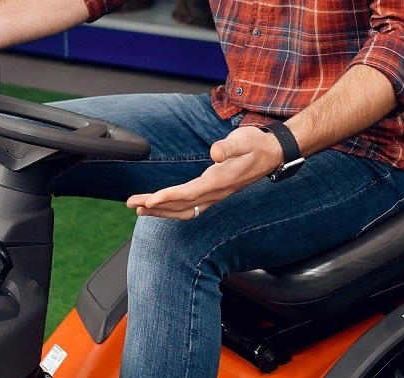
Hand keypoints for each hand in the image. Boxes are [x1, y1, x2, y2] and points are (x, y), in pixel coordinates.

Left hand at [126, 127, 285, 219]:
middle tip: (131, 203)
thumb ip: (229, 146)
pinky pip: (189, 208)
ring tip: (138, 209)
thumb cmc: (256, 145)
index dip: (167, 197)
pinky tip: (158, 208)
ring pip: (183, 210)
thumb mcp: (245, 140)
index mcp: (219, 181)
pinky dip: (170, 210)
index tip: (148, 200)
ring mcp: (214, 196)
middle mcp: (215, 193)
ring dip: (160, 211)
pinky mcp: (212, 195)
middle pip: (180, 205)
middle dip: (154, 206)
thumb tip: (216, 152)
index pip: (188, 193)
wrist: (272, 154)